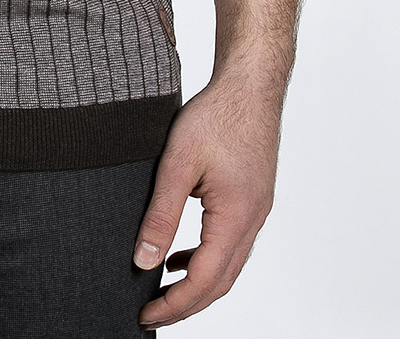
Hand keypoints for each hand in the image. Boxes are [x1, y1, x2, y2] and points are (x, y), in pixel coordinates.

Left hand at [133, 71, 280, 326]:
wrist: (251, 84)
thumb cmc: (218, 114)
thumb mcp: (178, 163)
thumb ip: (161, 214)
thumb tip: (143, 259)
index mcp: (236, 216)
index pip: (205, 280)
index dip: (175, 305)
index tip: (146, 317)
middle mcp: (252, 220)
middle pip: (221, 282)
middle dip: (186, 305)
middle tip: (152, 315)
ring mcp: (256, 210)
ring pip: (228, 265)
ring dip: (198, 284)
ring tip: (162, 291)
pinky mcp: (253, 198)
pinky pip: (231, 243)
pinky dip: (206, 258)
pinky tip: (181, 255)